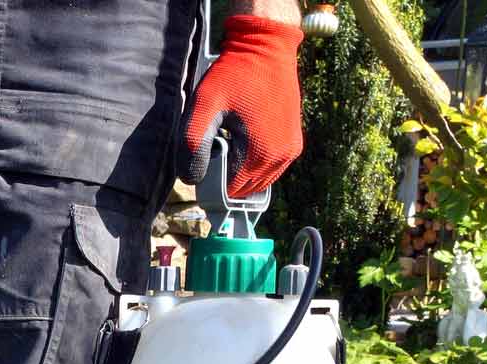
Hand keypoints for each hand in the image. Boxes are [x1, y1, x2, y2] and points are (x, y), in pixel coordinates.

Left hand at [177, 15, 305, 198]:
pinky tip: (241, 140)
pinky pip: (270, 167)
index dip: (209, 182)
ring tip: (226, 141)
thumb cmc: (233, 75)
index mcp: (259, 155)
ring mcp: (290, 151)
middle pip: (244, 188)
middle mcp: (281, 158)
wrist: (266, 48)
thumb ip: (192, 145)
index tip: (201, 158)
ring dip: (239, 170)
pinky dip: (254, 162)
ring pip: (258, 180)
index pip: (229, 191)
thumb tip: (191, 180)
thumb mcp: (204, 107)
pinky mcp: (294, 141)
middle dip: (225, 177)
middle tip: (212, 147)